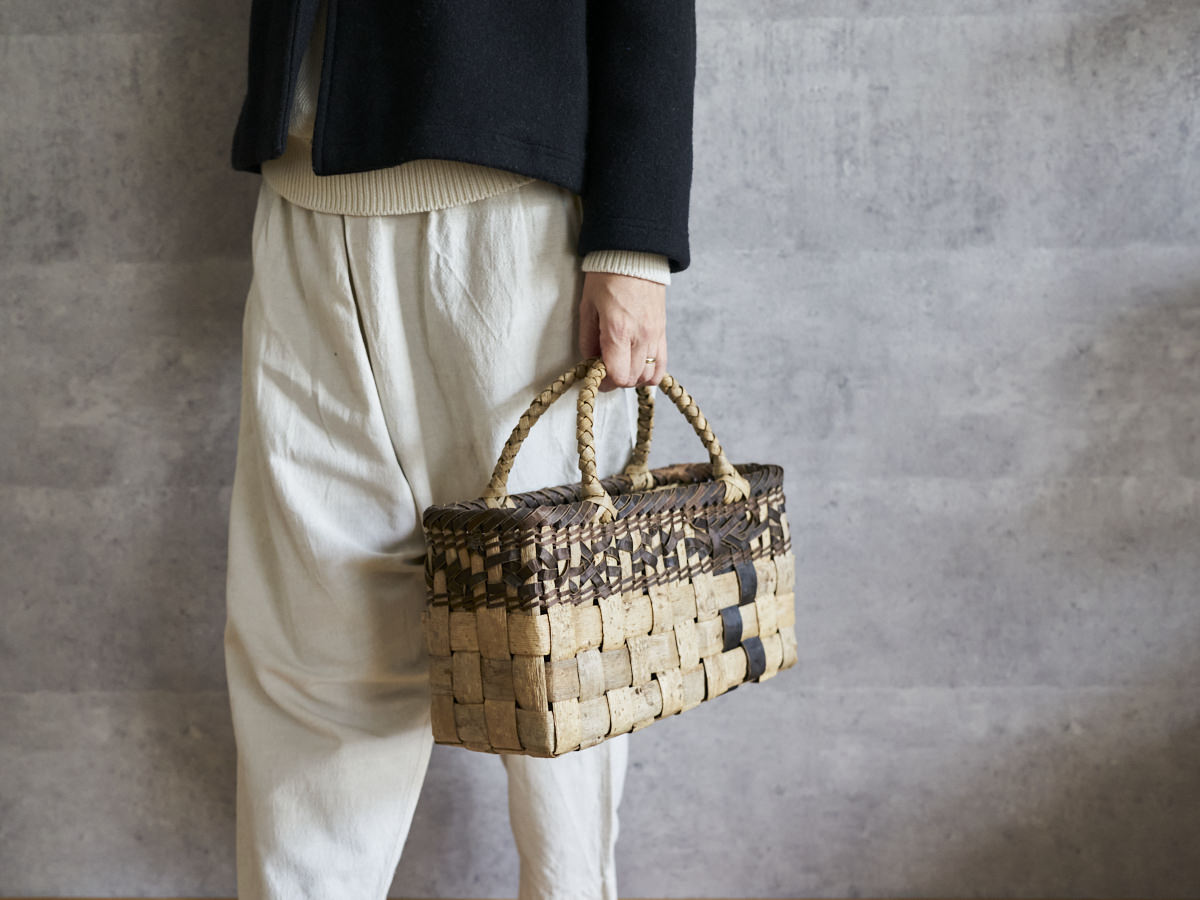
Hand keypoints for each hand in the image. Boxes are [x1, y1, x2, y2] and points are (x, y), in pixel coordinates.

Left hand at [578, 271, 666, 391]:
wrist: (635, 255)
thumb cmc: (607, 277)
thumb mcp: (588, 306)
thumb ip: (587, 338)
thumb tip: (590, 361)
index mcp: (618, 330)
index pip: (618, 375)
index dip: (605, 383)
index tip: (596, 377)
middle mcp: (641, 336)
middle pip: (632, 379)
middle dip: (616, 380)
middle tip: (605, 369)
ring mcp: (655, 335)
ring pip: (648, 375)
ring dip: (633, 376)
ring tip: (621, 365)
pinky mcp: (663, 332)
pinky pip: (661, 364)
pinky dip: (650, 372)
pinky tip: (638, 364)